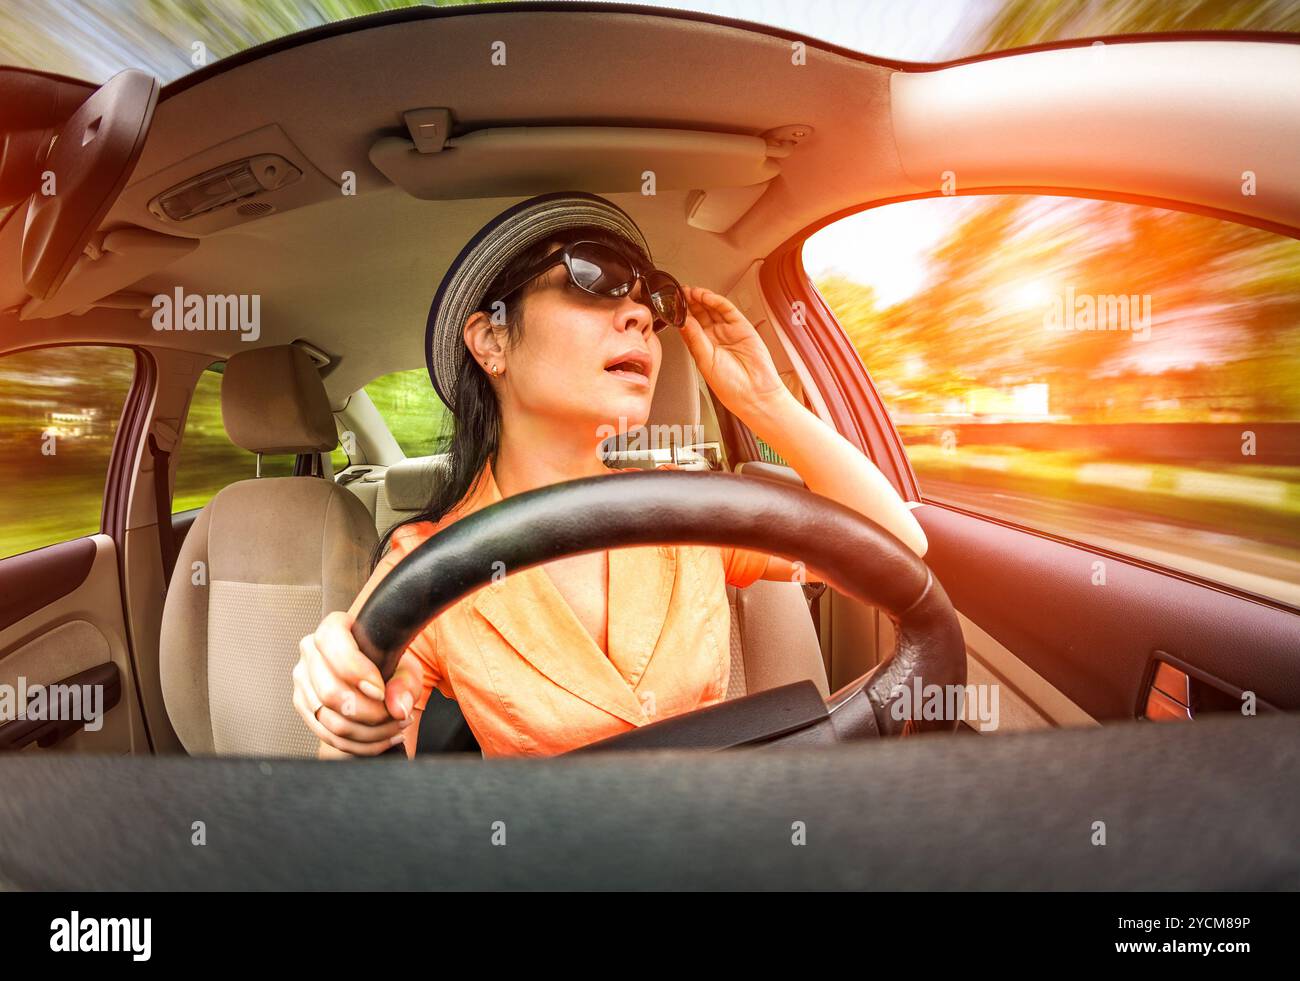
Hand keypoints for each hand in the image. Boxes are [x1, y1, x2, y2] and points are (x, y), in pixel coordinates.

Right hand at [292, 610, 423, 757]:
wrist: (375, 670)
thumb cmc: (388, 661)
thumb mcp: (406, 665)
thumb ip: (405, 683)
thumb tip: (397, 707)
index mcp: (332, 628)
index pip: (335, 648)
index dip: (358, 673)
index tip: (381, 692)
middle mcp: (311, 652)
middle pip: (331, 693)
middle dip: (370, 713)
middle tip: (397, 716)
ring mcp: (303, 681)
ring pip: (331, 720)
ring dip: (370, 733)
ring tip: (396, 727)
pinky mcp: (305, 707)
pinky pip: (329, 736)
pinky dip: (360, 744)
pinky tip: (383, 738)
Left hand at [679, 286, 789, 416]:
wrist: (754, 393)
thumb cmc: (730, 387)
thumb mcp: (704, 361)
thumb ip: (694, 339)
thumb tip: (682, 322)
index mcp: (702, 348)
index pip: (688, 326)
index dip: (680, 314)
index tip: (670, 305)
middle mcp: (714, 338)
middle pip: (699, 314)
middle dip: (689, 303)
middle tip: (678, 293)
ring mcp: (728, 331)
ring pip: (712, 309)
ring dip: (700, 299)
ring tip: (689, 292)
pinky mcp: (742, 326)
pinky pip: (727, 310)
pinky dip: (716, 301)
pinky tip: (706, 297)